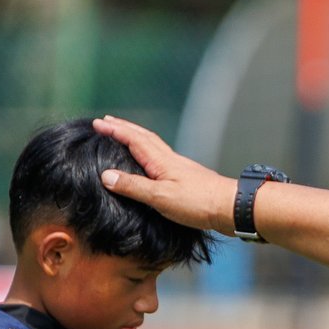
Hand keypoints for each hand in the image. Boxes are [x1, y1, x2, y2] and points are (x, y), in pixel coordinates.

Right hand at [94, 115, 237, 233]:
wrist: (230, 207)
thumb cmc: (198, 203)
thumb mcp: (160, 197)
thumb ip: (133, 187)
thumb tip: (106, 175)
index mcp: (161, 161)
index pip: (133, 140)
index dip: (115, 131)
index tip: (98, 123)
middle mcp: (170, 159)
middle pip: (144, 137)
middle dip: (124, 128)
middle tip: (108, 121)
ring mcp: (180, 167)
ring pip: (153, 146)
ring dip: (137, 138)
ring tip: (125, 136)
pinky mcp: (187, 178)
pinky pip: (162, 158)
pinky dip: (149, 153)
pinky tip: (151, 162)